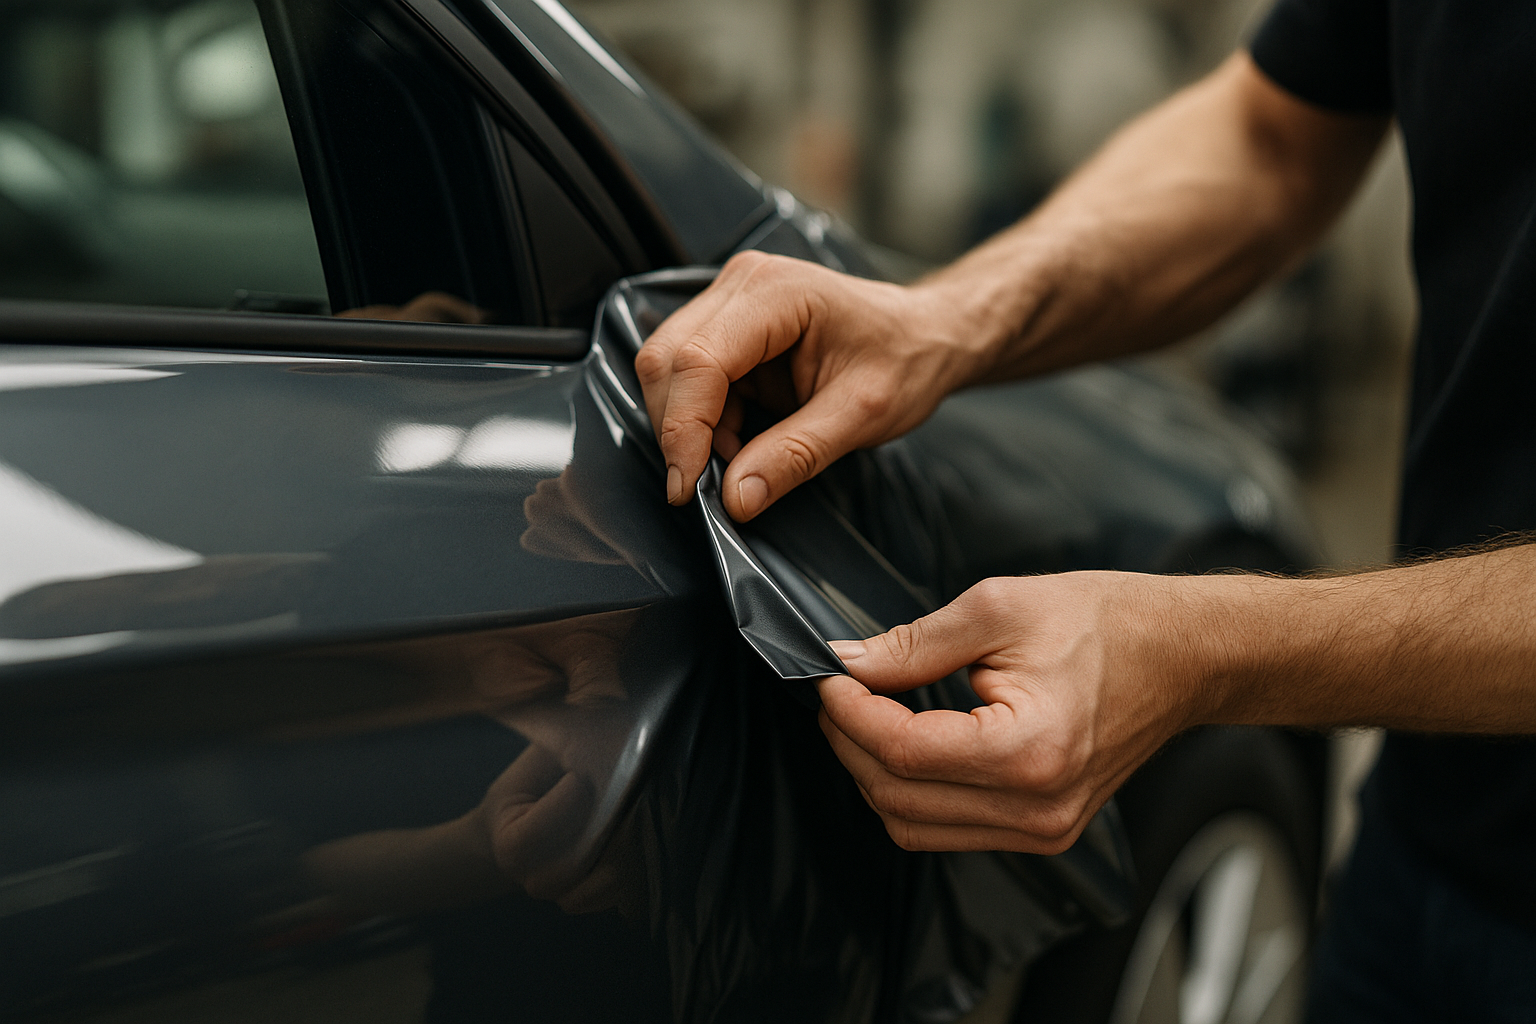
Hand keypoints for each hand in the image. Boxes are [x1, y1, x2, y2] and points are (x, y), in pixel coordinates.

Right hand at [634, 251, 988, 520]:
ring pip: (669, 371)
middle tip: (704, 487)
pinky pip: (690, 381)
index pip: (697, 361)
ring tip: (739, 461)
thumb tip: (735, 497)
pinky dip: (704, 423)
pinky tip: (741, 442)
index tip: (687, 488)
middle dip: (678, 431)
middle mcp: (742, 285)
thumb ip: (795, 455)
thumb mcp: (862, 416)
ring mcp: (730, 303)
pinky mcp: (728, 329)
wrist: (926, 336)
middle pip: (666, 361)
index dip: (683, 429)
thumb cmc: (906, 359)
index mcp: (775, 292)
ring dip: (690, 429)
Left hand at [817, 572, 1217, 854]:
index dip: (850, 713)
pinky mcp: (1042, 830)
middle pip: (898, 797)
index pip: (904, 751)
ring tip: (864, 715)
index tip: (828, 677)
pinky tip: (906, 743)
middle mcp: (1037, 808)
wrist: (1180, 656)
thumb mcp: (1000, 608)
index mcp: (1030, 751)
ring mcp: (1042, 829)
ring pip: (913, 825)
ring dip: (873, 773)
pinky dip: (911, 792)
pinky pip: (947, 829)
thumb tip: (849, 663)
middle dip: (850, 742)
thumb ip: (915, 644)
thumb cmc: (1107, 624)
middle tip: (838, 692)